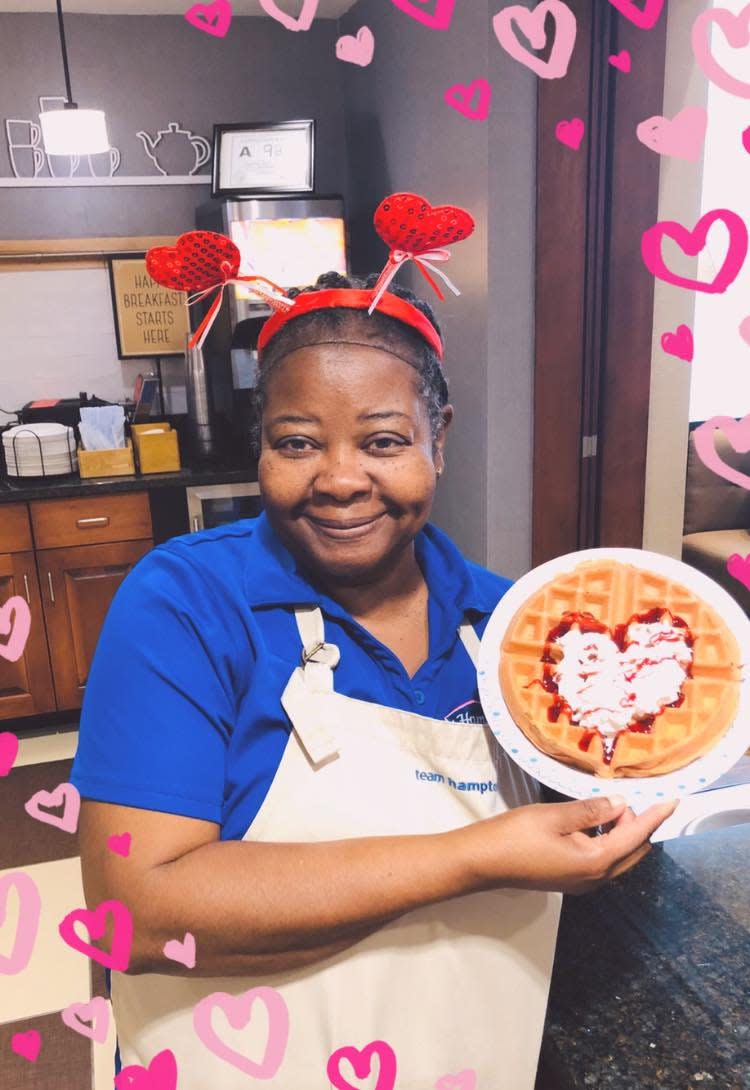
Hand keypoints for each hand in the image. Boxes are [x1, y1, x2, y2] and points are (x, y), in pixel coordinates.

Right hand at [453, 795, 677, 895]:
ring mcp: (582, 882)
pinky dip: (606, 840)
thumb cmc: (514, 836)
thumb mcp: (554, 816)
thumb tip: (620, 803)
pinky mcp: (569, 879)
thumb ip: (591, 810)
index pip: (635, 836)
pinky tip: (593, 822)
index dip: (655, 816)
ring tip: (611, 805)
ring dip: (621, 832)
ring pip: (617, 856)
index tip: (672, 799)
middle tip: (628, 796)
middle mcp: (595, 878)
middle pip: (631, 851)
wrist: (481, 862)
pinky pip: (602, 860)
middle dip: (637, 824)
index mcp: (595, 861)